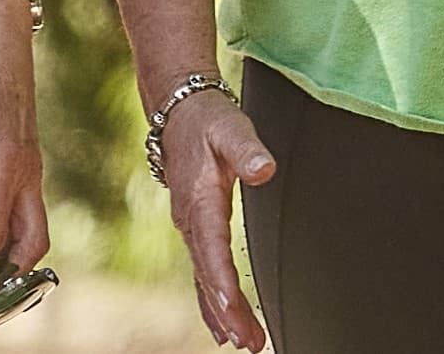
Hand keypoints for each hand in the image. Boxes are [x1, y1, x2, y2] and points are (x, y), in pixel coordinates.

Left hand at [0, 0, 48, 308]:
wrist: (0, 36)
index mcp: (7, 163)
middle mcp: (26, 171)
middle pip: (29, 243)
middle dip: (6, 280)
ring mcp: (31, 166)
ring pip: (34, 230)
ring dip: (13, 264)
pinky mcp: (26, 160)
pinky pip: (28, 212)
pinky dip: (14, 241)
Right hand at [152, 88, 274, 352]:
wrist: (179, 112)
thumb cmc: (209, 121)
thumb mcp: (231, 128)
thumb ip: (248, 150)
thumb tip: (264, 170)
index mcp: (199, 199)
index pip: (210, 246)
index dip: (220, 278)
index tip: (232, 307)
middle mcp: (189, 219)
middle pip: (206, 273)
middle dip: (225, 310)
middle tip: (247, 341)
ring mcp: (189, 227)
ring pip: (203, 278)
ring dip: (221, 313)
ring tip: (243, 342)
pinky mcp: (194, 229)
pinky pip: (201, 272)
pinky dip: (211, 301)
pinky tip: (222, 324)